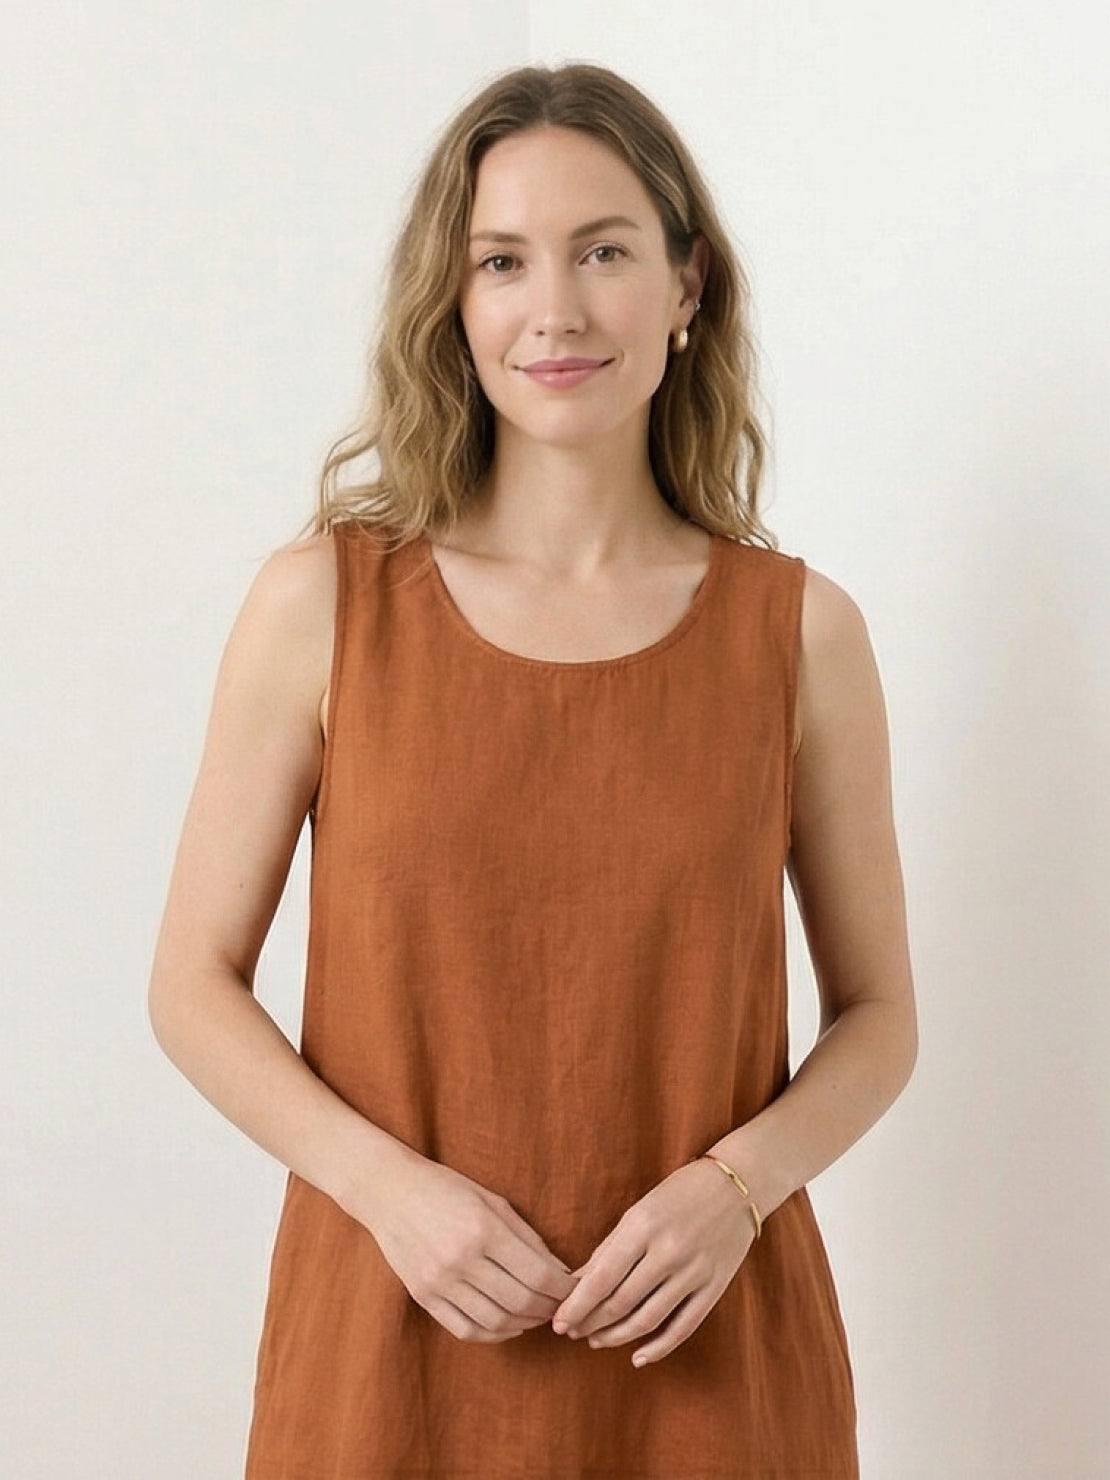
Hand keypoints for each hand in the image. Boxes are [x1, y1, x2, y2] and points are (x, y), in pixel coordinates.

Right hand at [346, 1148, 578, 1343]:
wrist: (390, 1192)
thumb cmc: (448, 1189)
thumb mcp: (492, 1201)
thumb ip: (527, 1238)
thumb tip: (560, 1272)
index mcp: (484, 1230)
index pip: (539, 1275)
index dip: (563, 1289)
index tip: (574, 1290)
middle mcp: (462, 1260)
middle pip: (521, 1302)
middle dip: (549, 1309)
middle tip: (560, 1306)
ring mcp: (440, 1282)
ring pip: (496, 1322)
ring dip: (525, 1324)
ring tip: (537, 1316)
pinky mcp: (423, 1297)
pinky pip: (466, 1330)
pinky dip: (494, 1334)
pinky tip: (508, 1325)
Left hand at [550, 1158, 756, 1366]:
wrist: (736, 1186)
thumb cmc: (678, 1193)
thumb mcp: (638, 1211)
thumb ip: (609, 1249)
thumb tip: (576, 1284)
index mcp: (643, 1226)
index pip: (602, 1278)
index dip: (577, 1305)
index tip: (557, 1322)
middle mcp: (669, 1252)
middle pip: (621, 1303)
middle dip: (591, 1323)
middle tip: (572, 1332)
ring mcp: (694, 1272)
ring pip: (648, 1320)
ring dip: (616, 1337)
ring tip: (595, 1341)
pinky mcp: (714, 1288)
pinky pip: (683, 1328)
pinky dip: (658, 1348)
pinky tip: (637, 1357)